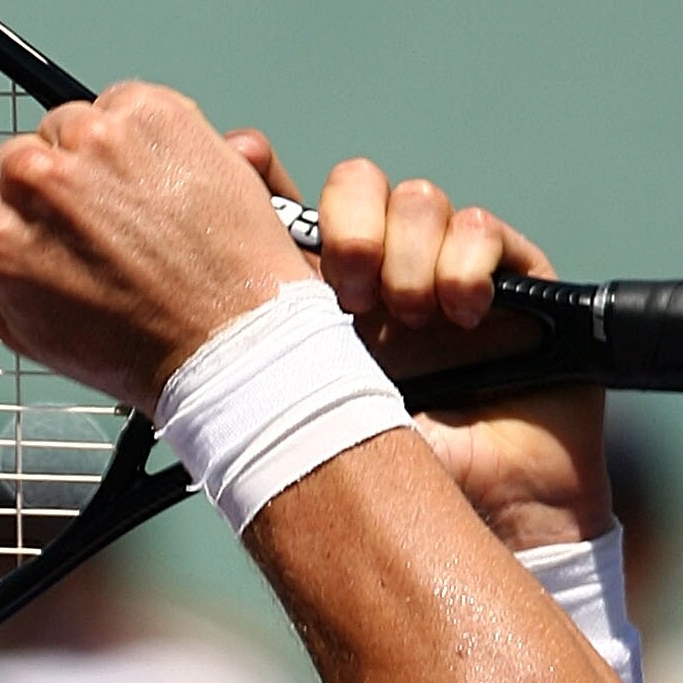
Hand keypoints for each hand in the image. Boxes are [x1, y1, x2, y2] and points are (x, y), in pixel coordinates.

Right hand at [0, 82, 308, 414]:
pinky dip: (142, 140)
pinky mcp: (152, 111)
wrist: (229, 335)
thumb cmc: (142, 348)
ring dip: (96, 161)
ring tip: (135, 216)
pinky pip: (125, 108)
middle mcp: (36, 178)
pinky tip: (162, 190)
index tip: (14, 228)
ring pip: (70, 129)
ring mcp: (95, 138)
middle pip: (14, 159)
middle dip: (45, 190)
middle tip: (91, 234)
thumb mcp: (32, 334)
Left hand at [228, 134, 611, 553]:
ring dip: (408, 253)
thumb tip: (170, 330)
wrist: (487, 524)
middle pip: (357, 186)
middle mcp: (383, 281)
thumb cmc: (394, 493)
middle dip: (348, 221)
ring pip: (417, 199)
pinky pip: (481, 225)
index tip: (243, 158)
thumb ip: (265, 367)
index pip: (292, 213)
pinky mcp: (512, 281)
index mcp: (324, 306)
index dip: (264, 176)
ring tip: (412, 318)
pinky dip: (466, 260)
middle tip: (347, 288)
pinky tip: (461, 312)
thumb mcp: (312, 421)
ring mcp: (446, 275)